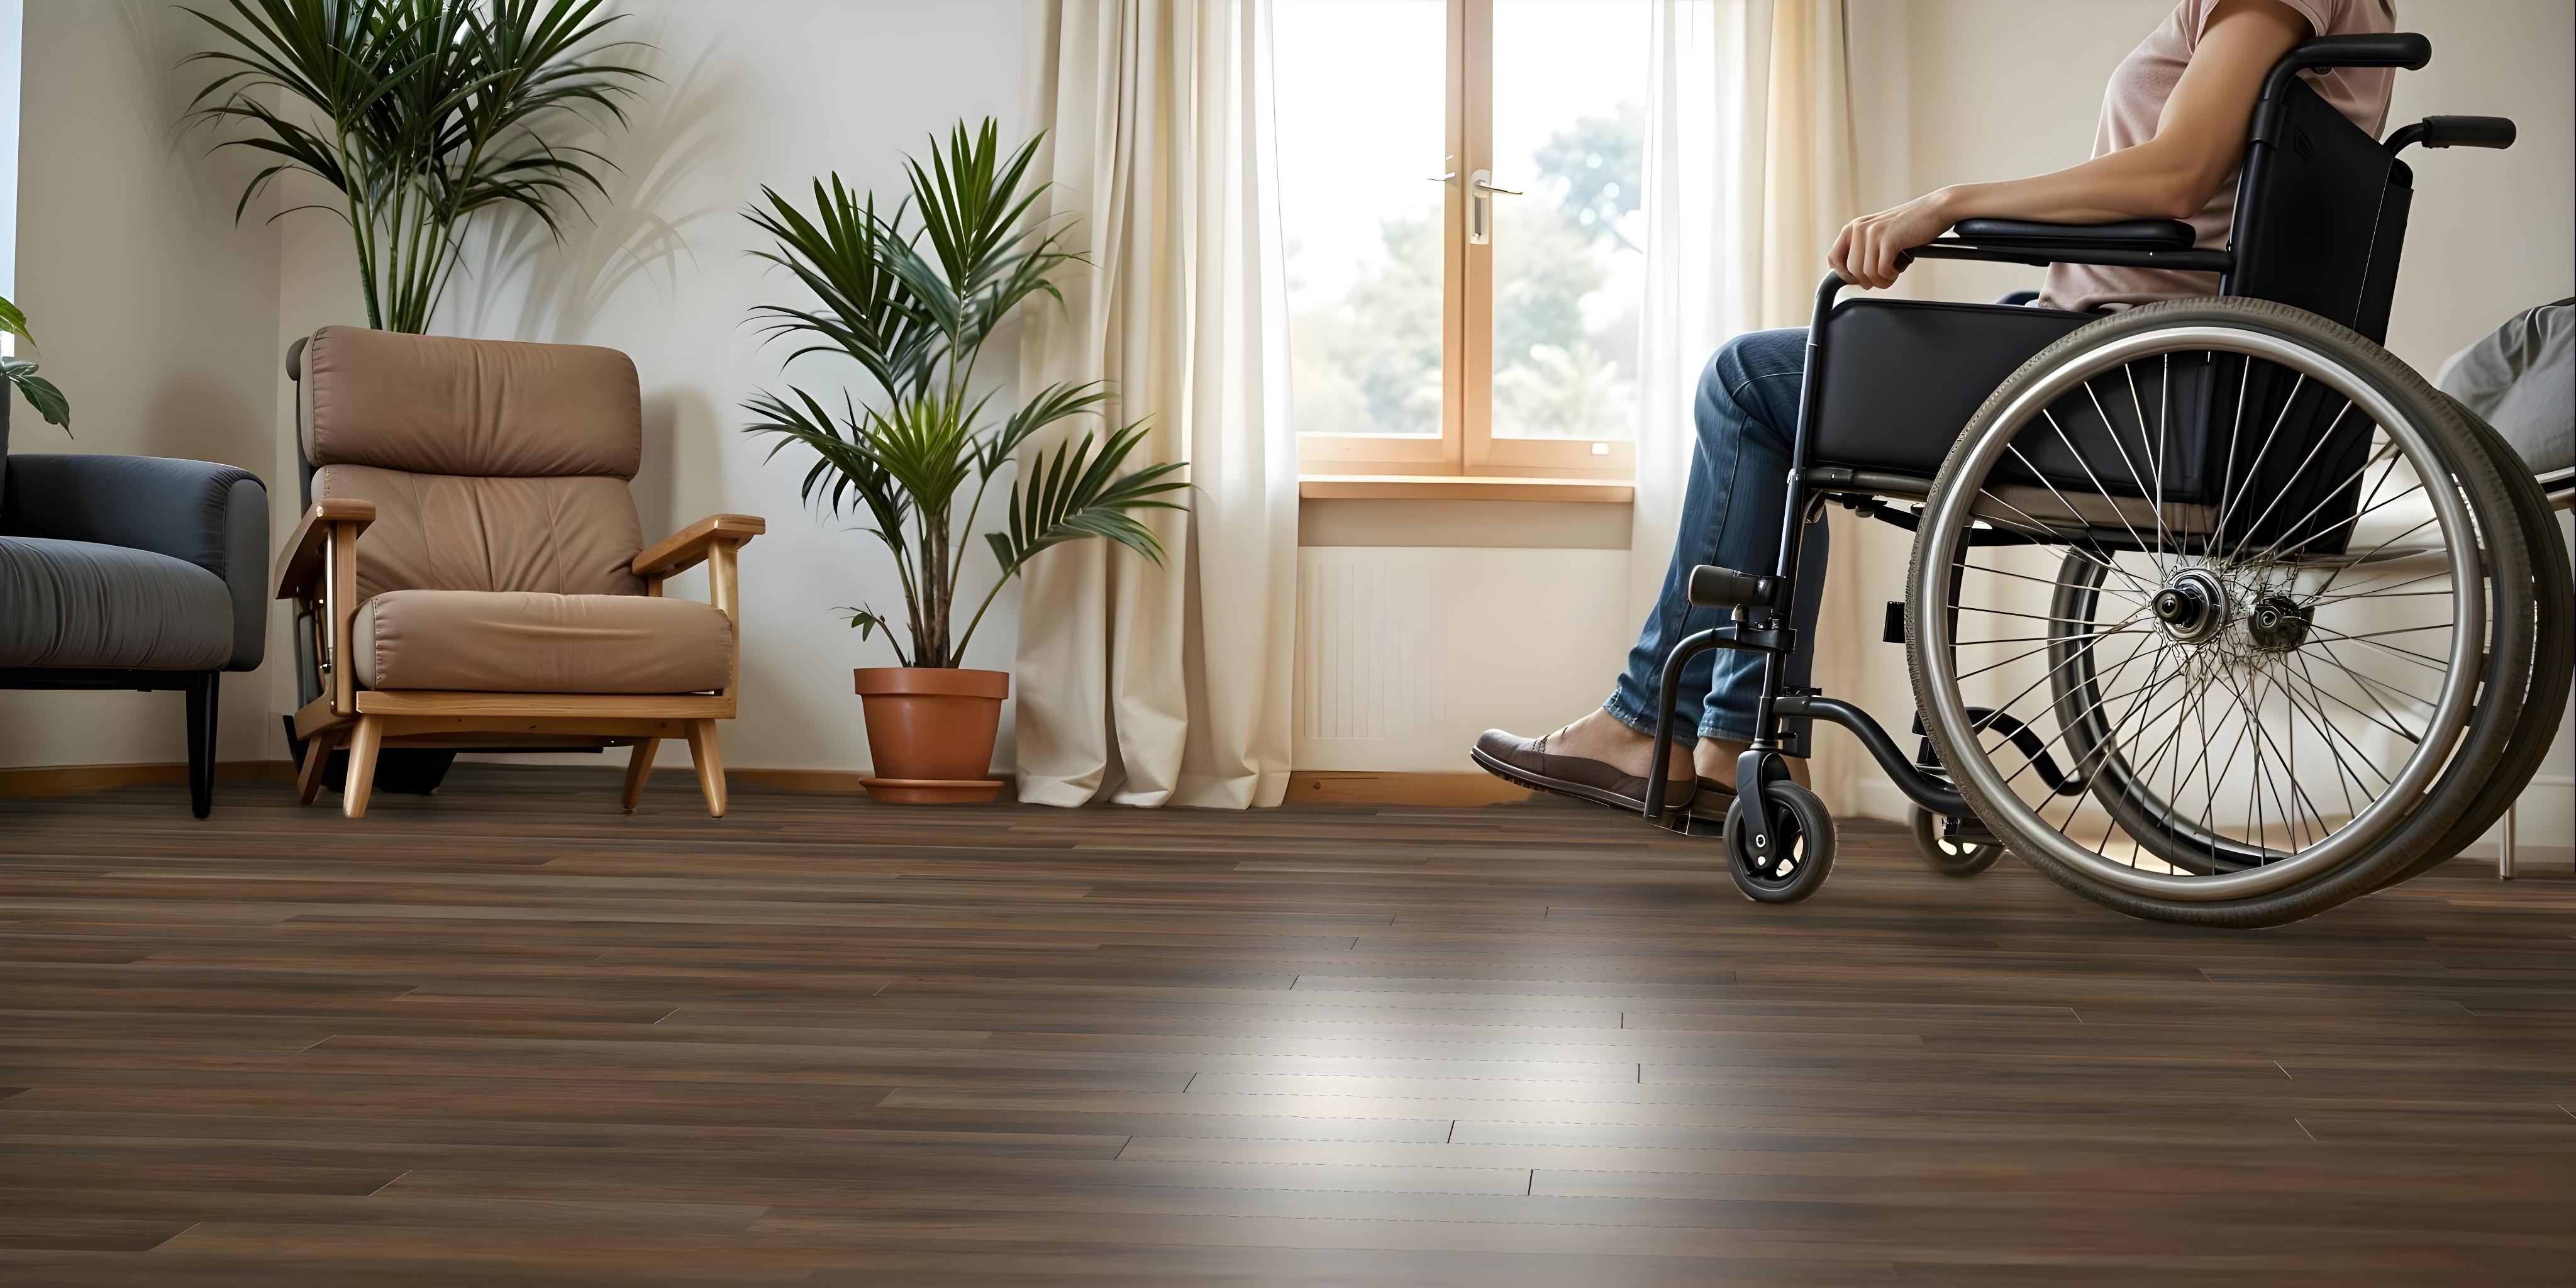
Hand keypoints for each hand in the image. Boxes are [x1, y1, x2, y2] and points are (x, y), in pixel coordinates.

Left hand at [1829, 189, 1957, 289]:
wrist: (1935, 210)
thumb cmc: (1909, 225)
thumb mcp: (1879, 233)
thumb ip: (1863, 248)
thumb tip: (1852, 276)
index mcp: (1854, 227)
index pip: (1833, 258)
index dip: (1845, 274)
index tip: (1860, 278)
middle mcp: (1859, 228)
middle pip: (1852, 271)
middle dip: (1867, 281)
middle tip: (1882, 278)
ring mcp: (1873, 233)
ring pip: (1866, 273)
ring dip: (1880, 281)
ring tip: (1891, 275)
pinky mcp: (1888, 239)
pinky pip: (1881, 270)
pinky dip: (1890, 276)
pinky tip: (1897, 269)